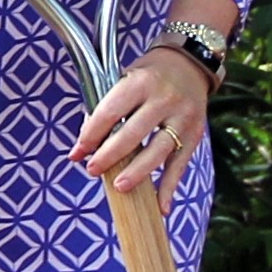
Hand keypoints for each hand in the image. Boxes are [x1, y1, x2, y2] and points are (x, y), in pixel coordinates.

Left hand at [68, 45, 210, 195]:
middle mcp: (164, 99)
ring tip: (120, 187)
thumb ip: (108, 108)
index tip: (76, 152)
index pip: (110, 112)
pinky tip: (160, 207)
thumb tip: (85, 144)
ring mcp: (182, 118)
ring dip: (138, 173)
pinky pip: (180, 165)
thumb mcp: (126, 79)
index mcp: (140, 82)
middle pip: (133, 134)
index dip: (91, 135)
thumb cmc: (149, 75)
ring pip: (158, 151)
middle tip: (93, 170)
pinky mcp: (194, 135)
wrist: (189, 64)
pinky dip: (169, 188)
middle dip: (110, 155)